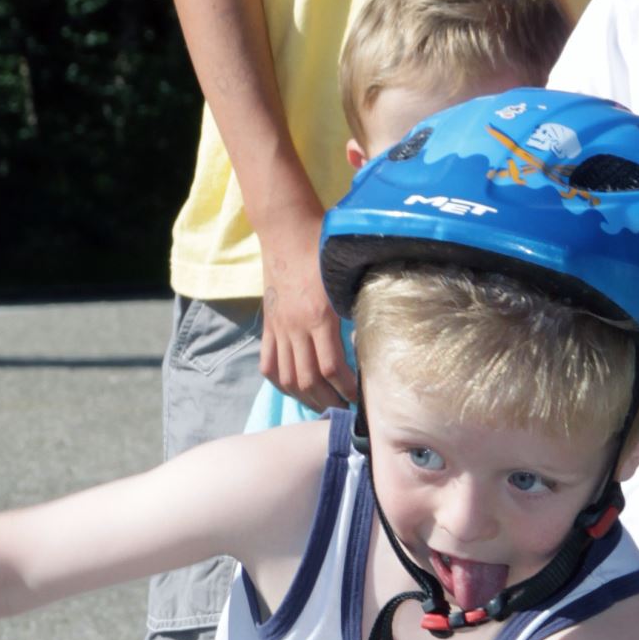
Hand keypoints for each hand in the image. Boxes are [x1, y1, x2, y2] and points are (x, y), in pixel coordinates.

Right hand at [257, 222, 354, 413]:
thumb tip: (370, 334)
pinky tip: (294, 389)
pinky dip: (280, 382)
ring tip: (321, 405)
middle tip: (343, 410)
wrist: (286, 229)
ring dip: (305, 397)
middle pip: (308, 380)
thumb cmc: (321, 247)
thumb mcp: (344, 276)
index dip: (346, 388)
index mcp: (319, 315)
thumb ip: (353, 306)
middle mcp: (295, 326)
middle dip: (327, 401)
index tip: (359, 397)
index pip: (332, 367)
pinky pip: (268, 363)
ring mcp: (278, 328)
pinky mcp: (268, 325)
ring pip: (287, 377)